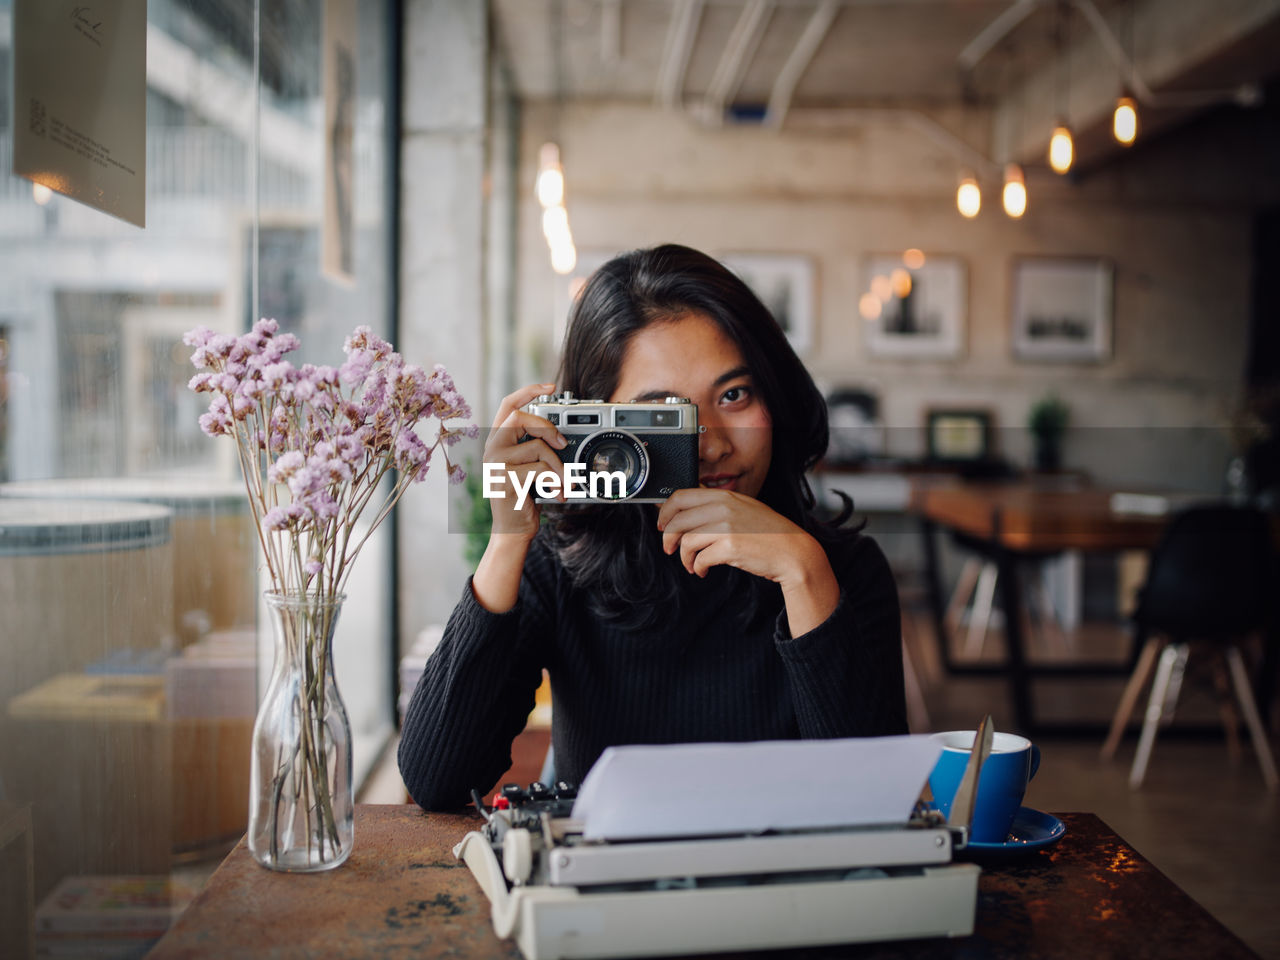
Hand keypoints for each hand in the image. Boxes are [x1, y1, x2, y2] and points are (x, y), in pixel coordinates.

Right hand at [482, 383, 567, 539]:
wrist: (512, 530)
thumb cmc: (523, 497)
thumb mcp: (527, 467)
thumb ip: (533, 447)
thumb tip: (559, 435)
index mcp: (496, 441)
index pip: (508, 405)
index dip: (528, 391)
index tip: (549, 386)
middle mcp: (492, 449)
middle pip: (521, 418)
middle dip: (547, 427)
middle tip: (562, 444)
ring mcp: (496, 464)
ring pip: (538, 448)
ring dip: (559, 467)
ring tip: (563, 483)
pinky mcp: (506, 480)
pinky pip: (541, 470)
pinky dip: (558, 482)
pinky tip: (559, 494)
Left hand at [656, 488, 839, 634]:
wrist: (793, 552)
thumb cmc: (769, 534)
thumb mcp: (743, 509)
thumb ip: (717, 507)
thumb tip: (686, 512)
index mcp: (724, 496)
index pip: (681, 496)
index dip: (665, 512)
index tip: (663, 524)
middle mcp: (724, 508)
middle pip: (678, 520)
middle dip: (668, 538)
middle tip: (670, 549)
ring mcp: (726, 527)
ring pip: (685, 541)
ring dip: (684, 557)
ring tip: (692, 565)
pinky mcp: (729, 547)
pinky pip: (700, 558)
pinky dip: (697, 568)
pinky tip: (702, 571)